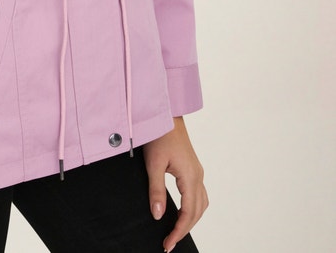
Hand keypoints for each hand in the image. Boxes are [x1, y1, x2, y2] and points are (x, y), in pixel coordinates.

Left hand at [142, 116, 207, 252]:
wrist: (166, 114)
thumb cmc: (160, 135)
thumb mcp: (154, 164)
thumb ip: (156, 190)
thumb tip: (158, 215)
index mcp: (190, 176)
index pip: (188, 213)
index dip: (178, 231)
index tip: (167, 244)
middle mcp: (198, 176)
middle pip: (197, 212)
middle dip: (184, 229)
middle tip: (169, 242)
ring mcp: (197, 172)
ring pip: (200, 204)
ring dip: (190, 220)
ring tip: (175, 231)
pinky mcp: (193, 169)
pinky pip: (198, 195)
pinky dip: (192, 208)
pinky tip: (182, 212)